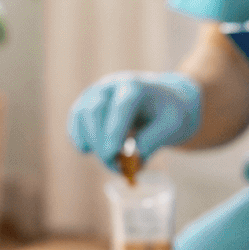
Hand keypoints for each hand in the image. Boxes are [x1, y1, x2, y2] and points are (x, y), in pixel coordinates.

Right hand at [67, 71, 201, 169]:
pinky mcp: (87, 104)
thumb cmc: (170, 114)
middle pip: (95, 109)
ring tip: (110, 160)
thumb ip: (151, 143)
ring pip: (81, 115)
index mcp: (137, 87)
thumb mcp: (172, 128)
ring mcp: (97, 93)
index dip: (114, 130)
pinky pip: (76, 122)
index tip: (110, 154)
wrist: (164, 101)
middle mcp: (113, 86)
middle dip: (99, 141)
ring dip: (90, 142)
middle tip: (112, 163)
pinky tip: (88, 151)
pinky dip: (79, 138)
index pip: (121, 106)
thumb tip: (129, 160)